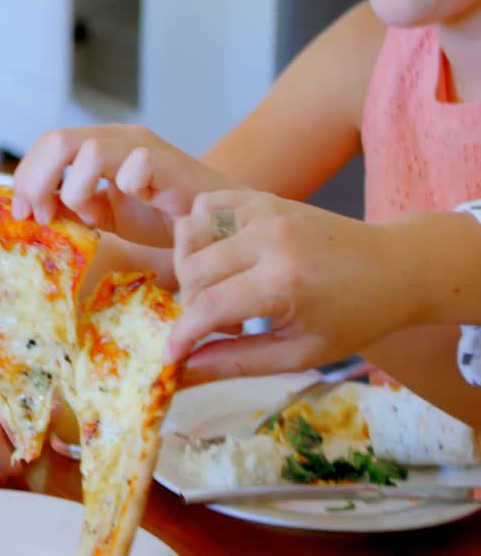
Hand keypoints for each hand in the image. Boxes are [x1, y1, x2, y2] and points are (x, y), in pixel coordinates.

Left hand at [11, 125, 236, 246]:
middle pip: (57, 140)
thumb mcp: (103, 214)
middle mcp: (117, 137)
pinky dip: (121, 191)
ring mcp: (142, 147)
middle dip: (36, 181)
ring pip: (87, 151)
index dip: (26, 176)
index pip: (48, 144)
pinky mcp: (167, 163)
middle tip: (38, 216)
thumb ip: (70, 207)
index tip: (21, 212)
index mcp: (98, 144)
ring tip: (91, 218)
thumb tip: (32, 209)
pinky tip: (132, 207)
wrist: (215, 224)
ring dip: (75, 191)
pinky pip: (132, 167)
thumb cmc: (162, 215)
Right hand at [168, 190, 411, 383]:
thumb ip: (237, 362)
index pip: (207, 306)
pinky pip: (207, 206)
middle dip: (191, 304)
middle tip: (223, 325)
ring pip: (190, 232)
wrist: (395, 267)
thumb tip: (185, 371)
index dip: (182, 334)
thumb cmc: (353, 317)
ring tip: (220, 289)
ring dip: (190, 266)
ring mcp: (265, 211)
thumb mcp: (300, 353)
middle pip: (192, 270)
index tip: (171, 354)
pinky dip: (200, 230)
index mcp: (283, 281)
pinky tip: (221, 256)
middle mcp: (269, 238)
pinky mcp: (264, 197)